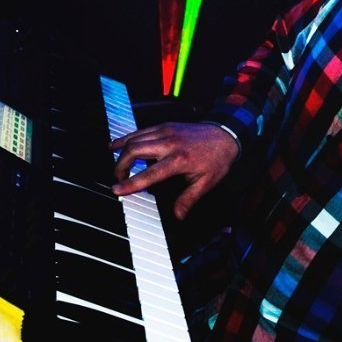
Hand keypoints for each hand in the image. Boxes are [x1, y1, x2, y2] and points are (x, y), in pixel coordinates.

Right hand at [110, 122, 238, 219]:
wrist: (225, 134)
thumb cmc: (217, 158)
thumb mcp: (206, 183)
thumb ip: (189, 199)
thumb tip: (178, 215)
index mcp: (179, 160)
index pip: (149, 173)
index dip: (131, 183)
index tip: (117, 190)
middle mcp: (169, 143)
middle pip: (134, 151)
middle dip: (120, 166)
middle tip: (118, 179)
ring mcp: (166, 131)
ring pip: (134, 138)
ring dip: (121, 152)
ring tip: (116, 166)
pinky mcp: (164, 126)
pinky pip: (140, 131)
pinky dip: (127, 138)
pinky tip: (118, 145)